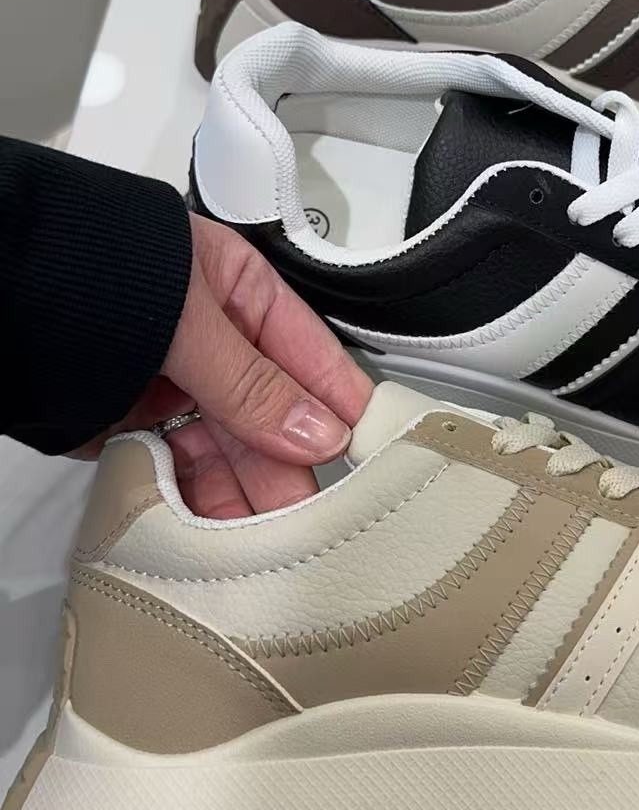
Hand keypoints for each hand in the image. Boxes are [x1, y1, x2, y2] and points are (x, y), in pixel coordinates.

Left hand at [87, 214, 370, 516]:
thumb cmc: (87, 266)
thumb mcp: (186, 318)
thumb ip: (251, 380)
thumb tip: (317, 430)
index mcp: (238, 293)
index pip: (312, 357)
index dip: (343, 406)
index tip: (380, 456)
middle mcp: (211, 344)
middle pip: (271, 419)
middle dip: (292, 469)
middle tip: (320, 522)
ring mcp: (172, 388)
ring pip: (226, 455)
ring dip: (246, 498)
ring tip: (268, 543)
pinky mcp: (132, 428)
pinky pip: (177, 476)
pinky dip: (196, 506)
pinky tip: (213, 532)